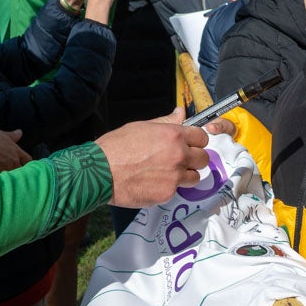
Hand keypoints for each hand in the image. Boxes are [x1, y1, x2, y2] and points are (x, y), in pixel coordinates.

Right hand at [0, 128, 31, 174]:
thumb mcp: (3, 135)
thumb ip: (13, 136)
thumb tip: (19, 133)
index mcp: (16, 152)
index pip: (28, 160)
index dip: (25, 162)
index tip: (23, 163)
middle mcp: (13, 163)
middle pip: (21, 171)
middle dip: (18, 171)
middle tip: (11, 170)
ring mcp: (5, 171)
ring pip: (11, 177)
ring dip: (8, 177)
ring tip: (2, 176)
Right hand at [94, 108, 208, 206]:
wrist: (101, 171)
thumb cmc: (117, 147)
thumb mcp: (141, 126)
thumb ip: (166, 122)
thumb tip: (180, 112)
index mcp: (173, 135)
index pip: (202, 137)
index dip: (196, 141)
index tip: (191, 144)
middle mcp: (178, 155)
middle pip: (204, 158)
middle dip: (195, 159)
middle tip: (180, 160)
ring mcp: (174, 176)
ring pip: (195, 177)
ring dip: (185, 175)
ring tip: (167, 173)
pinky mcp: (167, 193)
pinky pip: (177, 190)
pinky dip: (168, 187)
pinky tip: (153, 183)